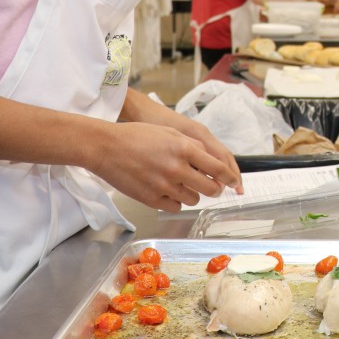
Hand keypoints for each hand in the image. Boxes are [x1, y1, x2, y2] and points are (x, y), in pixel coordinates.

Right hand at [92, 121, 242, 211]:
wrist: (105, 147)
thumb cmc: (136, 136)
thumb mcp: (169, 132)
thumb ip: (191, 145)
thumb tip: (209, 158)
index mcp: (183, 148)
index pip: (217, 168)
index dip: (229, 177)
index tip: (233, 181)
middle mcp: (177, 168)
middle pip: (210, 188)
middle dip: (215, 189)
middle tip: (212, 187)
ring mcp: (164, 186)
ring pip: (193, 199)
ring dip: (194, 194)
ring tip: (184, 185)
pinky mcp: (151, 199)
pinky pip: (175, 206)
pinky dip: (176, 201)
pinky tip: (169, 191)